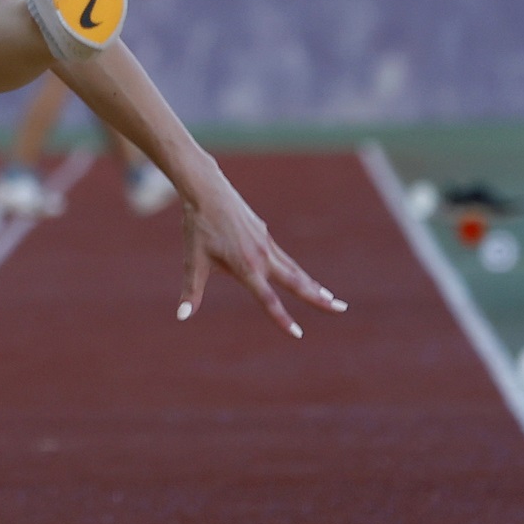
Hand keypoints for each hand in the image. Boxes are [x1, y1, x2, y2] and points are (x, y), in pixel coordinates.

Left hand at [176, 180, 345, 336]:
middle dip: (319, 298)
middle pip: (296, 282)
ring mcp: (266, 244)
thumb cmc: (198, 226)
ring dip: (314, 285)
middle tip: (341, 309)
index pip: (267, 299)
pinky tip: (303, 279)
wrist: (207, 190)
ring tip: (331, 299)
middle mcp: (261, 256)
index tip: (298, 333)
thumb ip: (191, 291)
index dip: (282, 318)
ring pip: (295, 270)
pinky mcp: (265, 234)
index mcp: (245, 266)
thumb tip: (181, 316)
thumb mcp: (192, 260)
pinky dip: (298, 271)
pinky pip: (285, 258)